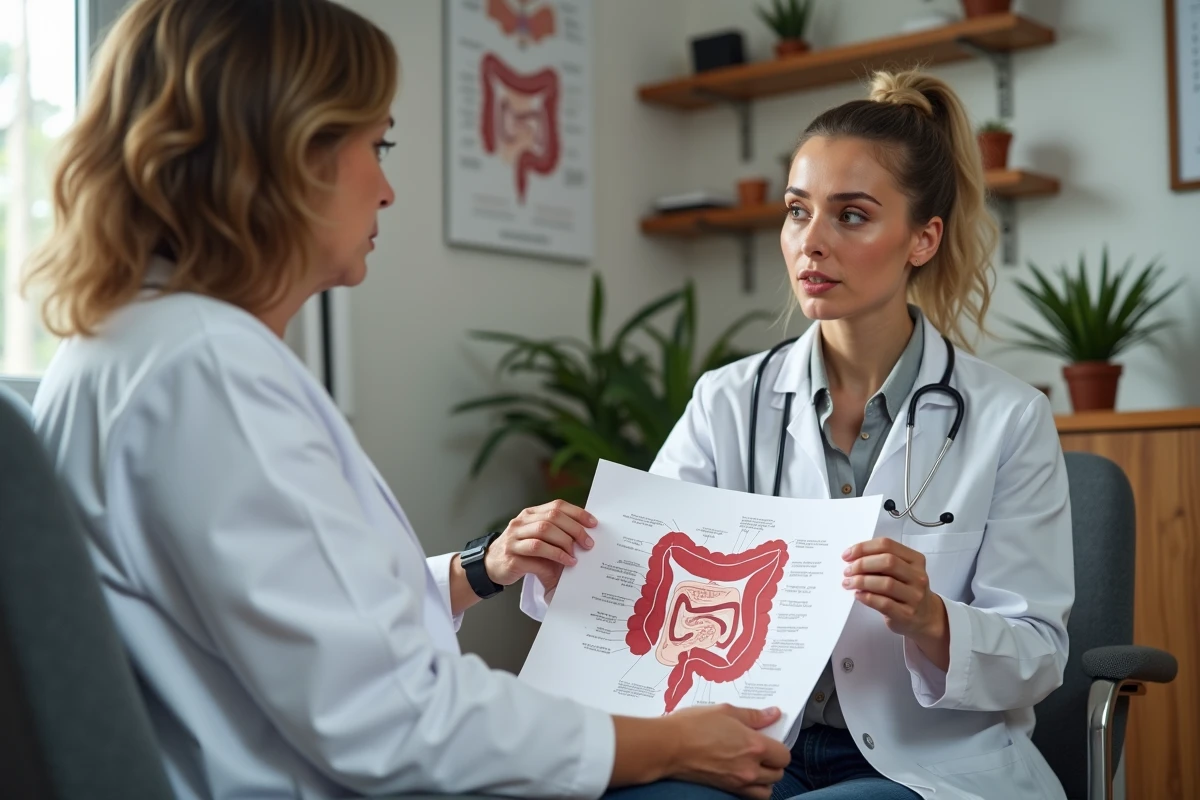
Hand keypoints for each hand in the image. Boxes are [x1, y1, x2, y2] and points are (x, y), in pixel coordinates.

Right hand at [484, 499, 595, 590]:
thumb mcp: (537, 538)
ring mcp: (514, 537)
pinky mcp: (512, 554)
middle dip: (574, 529)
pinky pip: (536, 550)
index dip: (577, 513)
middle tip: (588, 543)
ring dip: (565, 543)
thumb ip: (555, 533)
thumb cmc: (521, 553)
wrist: (491, 566)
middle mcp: (521, 522)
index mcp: (530, 514)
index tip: (593, 523)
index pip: (557, 506)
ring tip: (577, 554)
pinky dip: (556, 555)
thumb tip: (584, 535)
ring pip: (544, 531)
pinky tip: (567, 562)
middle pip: (552, 517)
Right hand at [664, 705, 790, 798]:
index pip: (784, 754)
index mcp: (755, 745)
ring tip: (756, 766)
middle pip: (778, 773)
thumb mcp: (725, 711)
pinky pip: (751, 797)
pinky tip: (744, 776)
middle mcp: (750, 768)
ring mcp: (738, 782)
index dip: (779, 746)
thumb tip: (773, 714)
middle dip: (774, 762)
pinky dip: (753, 790)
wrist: (667, 746)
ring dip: (766, 779)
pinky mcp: (726, 790)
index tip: (769, 739)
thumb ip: (753, 715)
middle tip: (762, 751)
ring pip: (767, 789)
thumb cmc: (693, 725)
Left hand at [842, 537, 949, 667]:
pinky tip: (858, 595)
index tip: (847, 555)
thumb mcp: (901, 571)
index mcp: (915, 560)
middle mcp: (918, 576)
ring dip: (862, 581)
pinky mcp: (907, 614)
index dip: (863, 548)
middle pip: (887, 562)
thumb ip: (881, 562)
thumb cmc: (906, 591)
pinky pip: (884, 603)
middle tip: (847, 571)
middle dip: (862, 564)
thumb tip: (852, 558)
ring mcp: (915, 596)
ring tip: (848, 583)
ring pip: (886, 583)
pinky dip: (867, 597)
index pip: (887, 545)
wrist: (925, 618)